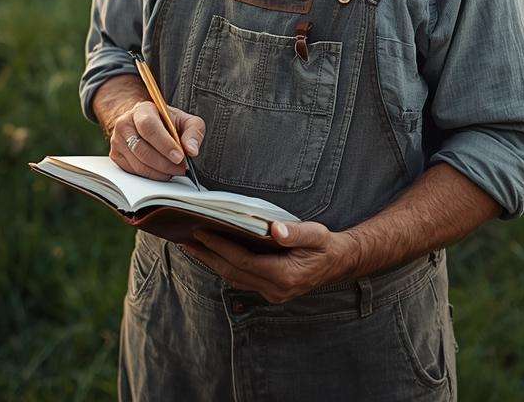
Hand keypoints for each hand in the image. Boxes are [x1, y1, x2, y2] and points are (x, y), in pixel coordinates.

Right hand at [103, 98, 204, 180]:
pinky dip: (151, 175)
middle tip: (181, 168)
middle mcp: (124, 124)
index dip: (164, 144)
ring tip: (174, 170)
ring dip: (159, 172)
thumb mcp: (184, 120)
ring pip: (138, 164)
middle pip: (142, 149)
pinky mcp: (116, 156)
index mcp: (141, 110)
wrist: (143, 122)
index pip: (149, 127)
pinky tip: (162, 171)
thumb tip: (192, 150)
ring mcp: (117, 141)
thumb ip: (193, 132)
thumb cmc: (166, 121)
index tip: (180, 156)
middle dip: (164, 163)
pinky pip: (133, 171)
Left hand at [182, 221, 360, 303]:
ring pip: (234, 279)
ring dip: (212, 263)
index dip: (220, 246)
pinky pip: (241, 280)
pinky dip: (225, 267)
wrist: (338, 263)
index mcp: (285, 275)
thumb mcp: (315, 234)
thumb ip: (295, 233)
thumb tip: (275, 230)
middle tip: (186, 240)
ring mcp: (272, 294)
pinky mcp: (270, 292)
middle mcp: (276, 289)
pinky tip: (214, 255)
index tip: (201, 231)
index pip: (243, 260)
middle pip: (233, 272)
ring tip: (193, 246)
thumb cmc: (325, 245)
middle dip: (207, 256)